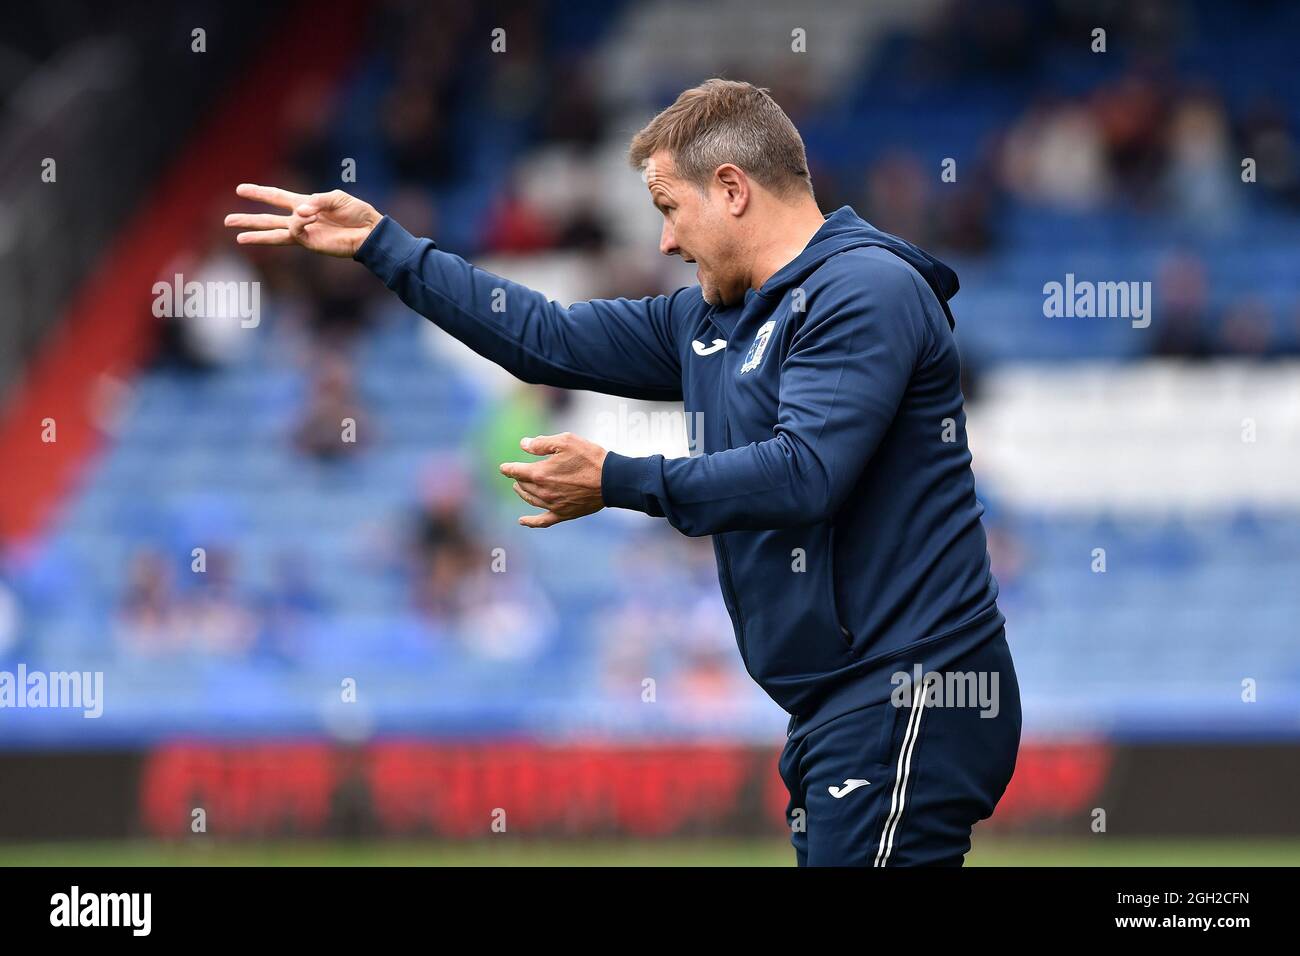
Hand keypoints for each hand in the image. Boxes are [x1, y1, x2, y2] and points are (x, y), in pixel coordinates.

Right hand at [225, 184, 380, 257]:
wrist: (370, 232)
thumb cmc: (357, 213)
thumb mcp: (336, 198)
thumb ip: (316, 201)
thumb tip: (298, 212)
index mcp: (305, 204)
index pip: (277, 197)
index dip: (260, 193)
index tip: (240, 189)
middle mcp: (301, 220)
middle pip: (268, 219)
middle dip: (248, 219)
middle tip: (226, 220)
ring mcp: (305, 234)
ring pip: (274, 233)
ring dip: (256, 234)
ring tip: (237, 237)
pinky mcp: (311, 244)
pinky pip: (296, 231)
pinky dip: (299, 222)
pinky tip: (305, 216)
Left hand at [500, 433, 607, 528]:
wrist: (611, 480)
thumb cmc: (589, 457)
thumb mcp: (565, 441)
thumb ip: (541, 443)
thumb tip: (523, 444)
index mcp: (540, 473)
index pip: (516, 471)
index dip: (508, 468)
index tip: (503, 468)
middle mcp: (543, 491)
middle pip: (522, 486)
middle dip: (517, 479)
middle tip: (515, 474)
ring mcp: (552, 505)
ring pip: (530, 500)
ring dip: (522, 493)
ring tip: (518, 488)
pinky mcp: (563, 514)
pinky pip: (542, 521)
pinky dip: (531, 522)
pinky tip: (522, 521)